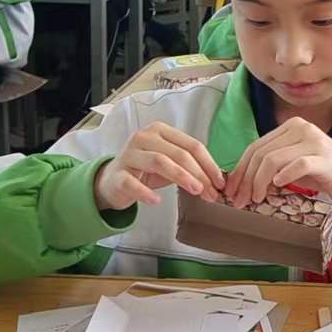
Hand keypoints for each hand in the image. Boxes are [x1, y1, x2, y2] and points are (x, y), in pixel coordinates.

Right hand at [93, 122, 225, 210]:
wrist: (112, 182)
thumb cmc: (145, 171)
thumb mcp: (169, 165)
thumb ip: (189, 168)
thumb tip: (216, 182)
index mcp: (160, 131)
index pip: (191, 145)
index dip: (209, 163)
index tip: (220, 181)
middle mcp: (144, 137)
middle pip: (179, 153)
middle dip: (199, 174)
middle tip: (211, 192)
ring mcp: (129, 154)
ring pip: (160, 162)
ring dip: (181, 177)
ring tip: (196, 191)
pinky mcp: (118, 174)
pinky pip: (133, 183)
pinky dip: (146, 192)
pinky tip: (157, 201)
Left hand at [224, 117, 331, 213]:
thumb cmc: (328, 175)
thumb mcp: (295, 166)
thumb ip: (273, 166)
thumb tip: (243, 180)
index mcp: (292, 127)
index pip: (256, 146)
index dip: (240, 170)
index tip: (232, 191)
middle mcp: (302, 129)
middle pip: (261, 153)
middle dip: (245, 179)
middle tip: (239, 200)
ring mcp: (314, 142)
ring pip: (273, 159)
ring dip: (258, 182)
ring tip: (256, 199)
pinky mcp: (324, 159)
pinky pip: (296, 165)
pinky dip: (283, 177)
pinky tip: (277, 188)